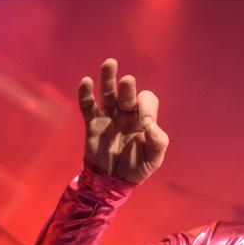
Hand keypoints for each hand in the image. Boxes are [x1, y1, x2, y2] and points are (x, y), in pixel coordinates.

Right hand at [78, 58, 168, 182]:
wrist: (112, 182)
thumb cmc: (136, 169)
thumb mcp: (153, 159)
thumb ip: (158, 142)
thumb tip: (149, 124)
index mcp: (144, 120)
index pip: (147, 102)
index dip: (147, 107)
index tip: (144, 123)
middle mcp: (127, 115)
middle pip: (127, 94)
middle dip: (128, 88)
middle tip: (128, 81)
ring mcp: (109, 118)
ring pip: (108, 94)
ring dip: (108, 79)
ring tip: (110, 63)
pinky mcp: (93, 124)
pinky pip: (88, 107)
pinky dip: (85, 94)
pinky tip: (86, 81)